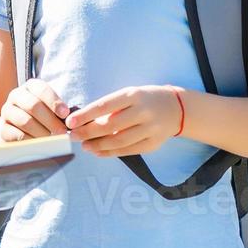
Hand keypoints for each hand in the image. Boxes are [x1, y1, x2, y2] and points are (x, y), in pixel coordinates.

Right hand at [0, 79, 70, 141]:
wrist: (19, 126)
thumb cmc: (42, 115)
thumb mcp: (51, 108)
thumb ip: (60, 111)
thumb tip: (69, 119)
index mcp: (30, 86)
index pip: (42, 90)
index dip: (54, 102)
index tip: (65, 114)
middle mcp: (16, 95)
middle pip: (33, 106)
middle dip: (50, 120)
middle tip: (62, 131)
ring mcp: (7, 111)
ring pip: (25, 121)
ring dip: (42, 132)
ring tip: (52, 138)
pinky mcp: (3, 128)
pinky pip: (17, 135)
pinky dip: (31, 140)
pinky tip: (40, 143)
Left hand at [66, 86, 182, 156]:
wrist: (177, 108)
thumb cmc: (145, 99)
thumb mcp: (130, 94)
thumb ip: (110, 107)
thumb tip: (84, 121)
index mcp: (134, 95)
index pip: (105, 105)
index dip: (86, 115)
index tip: (70, 122)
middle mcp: (143, 111)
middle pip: (110, 125)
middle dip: (88, 132)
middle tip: (73, 136)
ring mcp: (150, 129)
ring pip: (119, 141)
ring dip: (98, 145)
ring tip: (84, 146)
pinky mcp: (153, 143)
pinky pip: (128, 151)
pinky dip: (111, 153)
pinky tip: (98, 152)